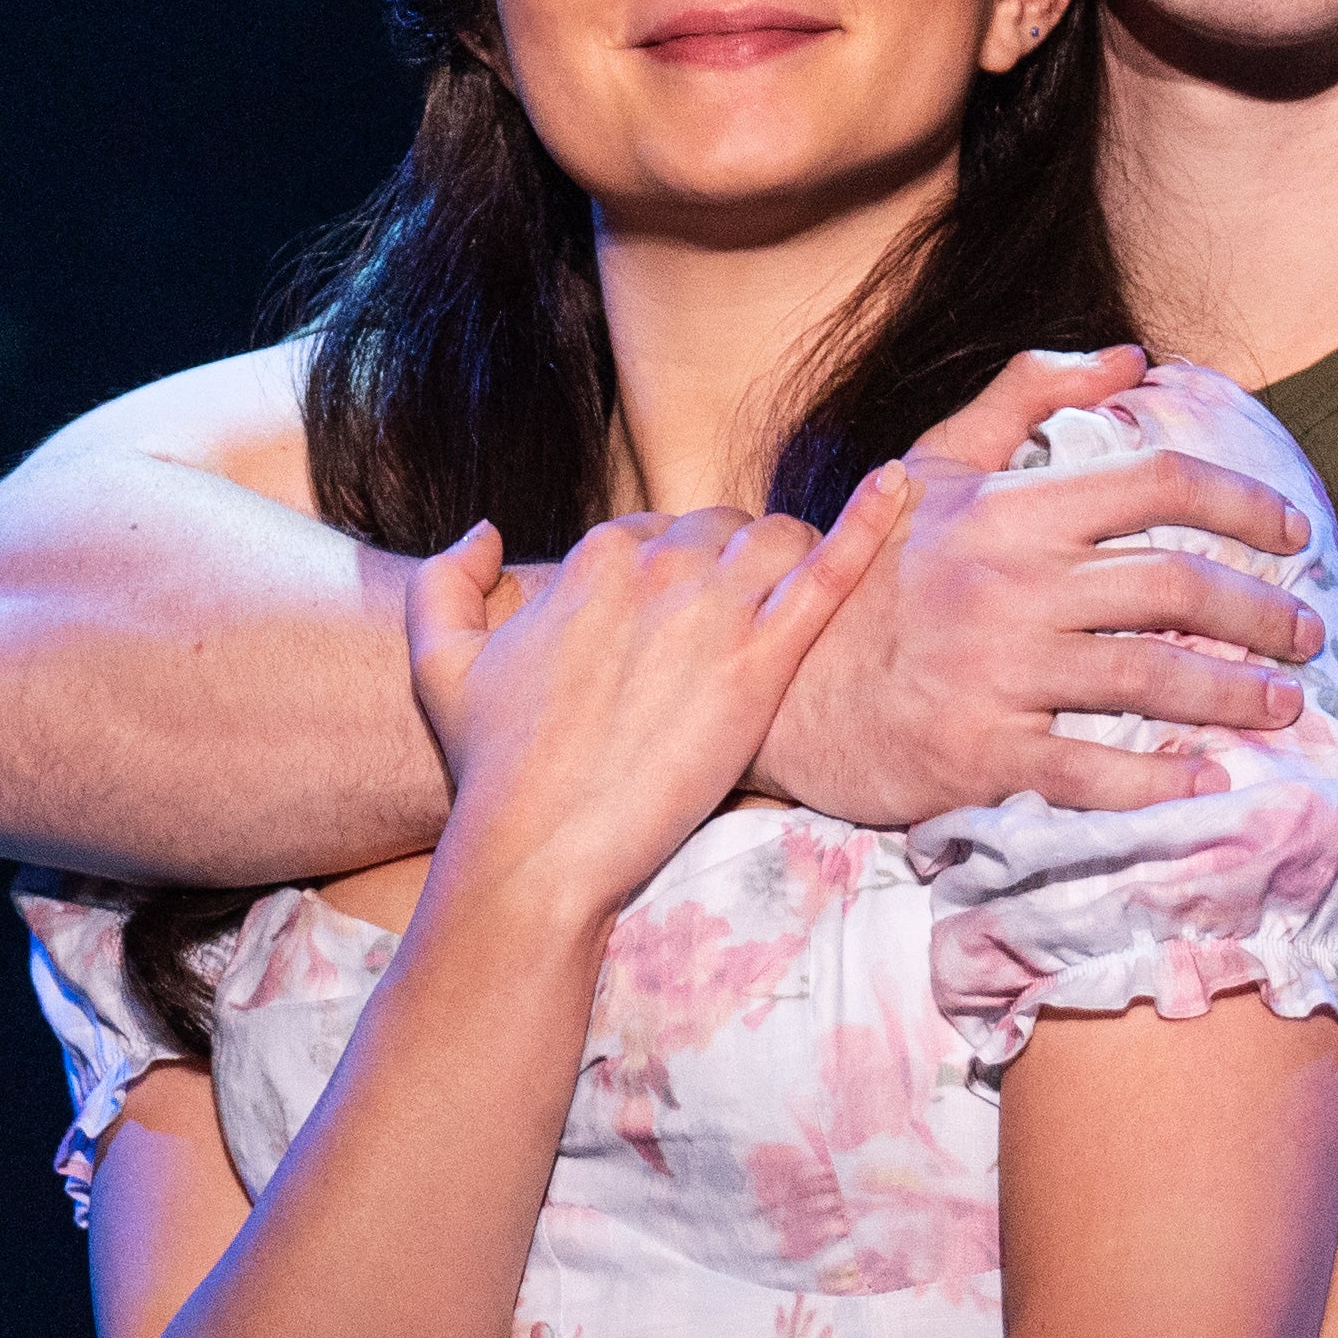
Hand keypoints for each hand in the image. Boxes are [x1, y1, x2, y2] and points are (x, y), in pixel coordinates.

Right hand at [403, 474, 908, 921]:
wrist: (536, 848)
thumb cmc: (491, 768)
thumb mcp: (438, 664)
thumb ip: (447, 581)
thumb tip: (488, 531)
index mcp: (593, 556)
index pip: (660, 529)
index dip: (675, 573)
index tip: (680, 620)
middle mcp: (655, 565)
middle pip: (725, 531)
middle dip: (735, 566)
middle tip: (736, 630)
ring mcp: (714, 610)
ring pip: (778, 542)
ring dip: (790, 563)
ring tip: (789, 614)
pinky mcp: (761, 664)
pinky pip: (831, 574)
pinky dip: (869, 524)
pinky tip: (899, 488)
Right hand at [755, 348, 1327, 824]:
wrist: (776, 681)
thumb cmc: (867, 573)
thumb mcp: (931, 465)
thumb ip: (1023, 395)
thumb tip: (1129, 356)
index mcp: (1008, 511)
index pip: (1157, 486)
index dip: (1243, 502)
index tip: (1292, 530)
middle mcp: (1010, 587)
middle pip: (1176, 588)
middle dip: (1261, 612)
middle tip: (1306, 634)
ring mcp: (996, 673)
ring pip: (1151, 680)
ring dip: (1234, 695)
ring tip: (1280, 705)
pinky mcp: (979, 754)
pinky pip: (1092, 770)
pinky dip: (1159, 779)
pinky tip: (1206, 780)